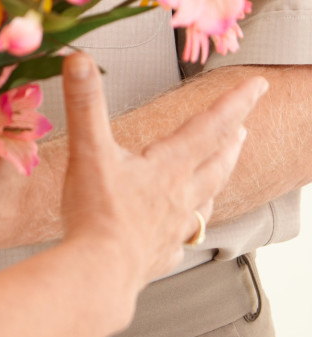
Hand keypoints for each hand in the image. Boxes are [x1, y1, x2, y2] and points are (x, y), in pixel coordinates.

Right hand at [60, 52, 266, 287]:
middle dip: (231, 143)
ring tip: (219, 175)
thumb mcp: (88, 151)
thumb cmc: (97, 215)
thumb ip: (85, 103)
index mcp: (167, 168)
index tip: (258, 86)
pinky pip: (178, 242)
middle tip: (243, 128)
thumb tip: (78, 59)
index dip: (235, 103)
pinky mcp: (158, 256)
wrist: (99, 276)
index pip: (209, 127)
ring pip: (203, 204)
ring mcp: (171, 230)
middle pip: (215, 166)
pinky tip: (180, 236)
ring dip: (214, 184)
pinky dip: (183, 233)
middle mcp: (178, 198)